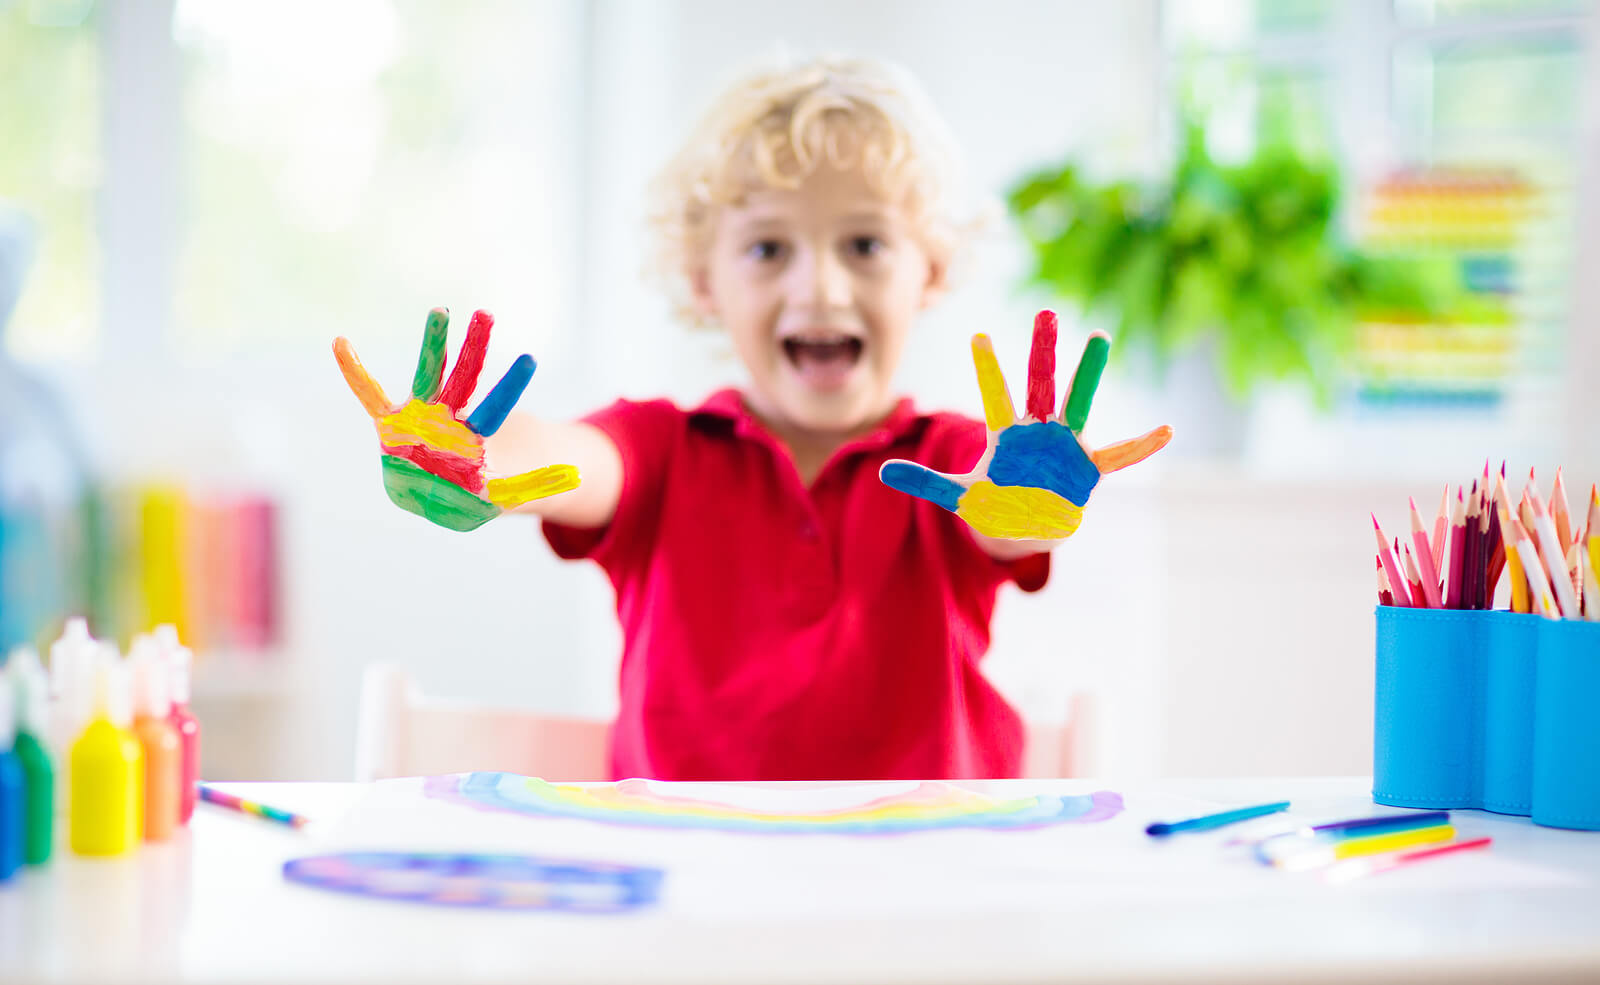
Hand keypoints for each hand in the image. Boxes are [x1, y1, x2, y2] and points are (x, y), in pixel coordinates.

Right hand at [333, 308, 579, 531]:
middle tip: (486, 313)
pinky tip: (341, 343)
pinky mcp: (391, 424)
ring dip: (433, 343)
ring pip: (427, 374)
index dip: (510, 385)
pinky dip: (355, 372)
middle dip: (474, 347)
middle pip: (464, 378)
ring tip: (441, 310)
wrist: (434, 497)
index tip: (528, 359)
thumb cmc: (471, 495)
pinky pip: (370, 396)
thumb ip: (535, 484)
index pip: (495, 406)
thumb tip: (576, 476)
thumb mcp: (506, 495)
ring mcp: (419, 417)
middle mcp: (449, 418)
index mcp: (475, 436)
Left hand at [880, 311, 1170, 540]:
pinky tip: (1167, 430)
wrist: (1027, 526)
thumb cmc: (995, 502)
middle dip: (1042, 350)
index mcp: (1008, 435)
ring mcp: (1066, 446)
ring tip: (1099, 338)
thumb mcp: (957, 494)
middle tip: (1045, 312)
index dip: (988, 369)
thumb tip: (881, 471)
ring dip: (1087, 374)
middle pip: (1039, 384)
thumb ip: (922, 481)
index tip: (978, 336)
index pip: (995, 396)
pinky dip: (1142, 446)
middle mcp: (1039, 430)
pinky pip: (1119, 456)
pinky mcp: (1087, 469)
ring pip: (1079, 403)